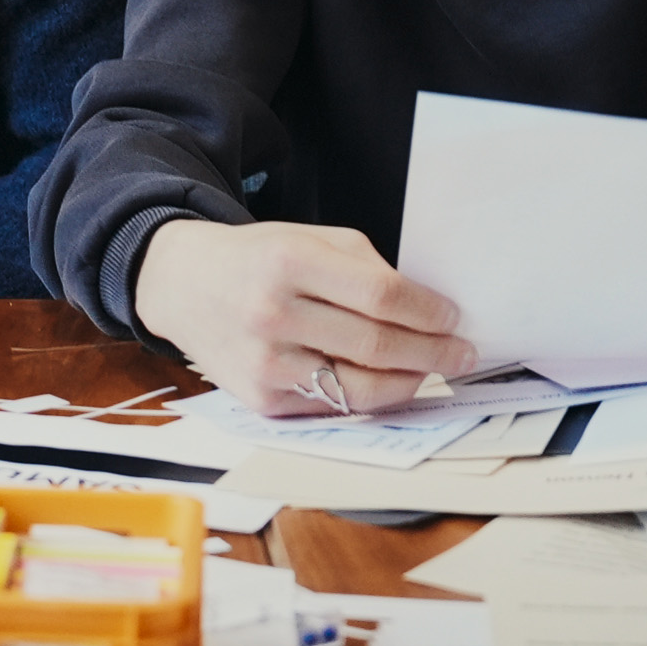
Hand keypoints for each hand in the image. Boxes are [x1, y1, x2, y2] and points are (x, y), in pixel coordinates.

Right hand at [132, 218, 478, 413]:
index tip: (452, 316)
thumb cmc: (258, 259)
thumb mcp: (309, 239)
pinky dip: (367, 397)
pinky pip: (332, 407)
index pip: (380, 295)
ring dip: (408, 383)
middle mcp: (273, 315)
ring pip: (360, 389)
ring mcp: (265, 364)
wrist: (184, 285)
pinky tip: (387, 383)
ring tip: (430, 371)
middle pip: (376, 345)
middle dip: (432, 352)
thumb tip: (427, 310)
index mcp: (289, 262)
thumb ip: (365, 268)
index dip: (427, 311)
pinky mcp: (261, 400)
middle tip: (462, 353)